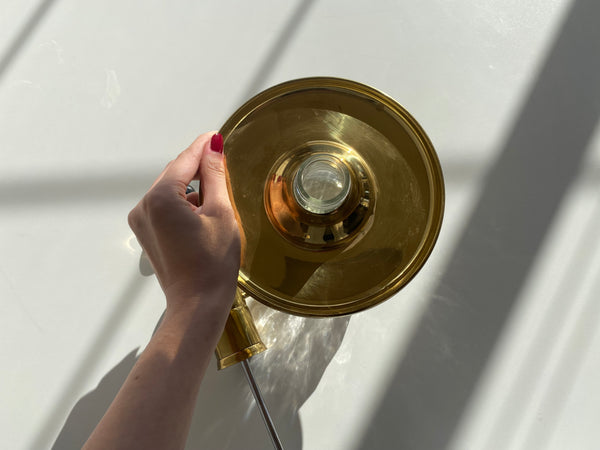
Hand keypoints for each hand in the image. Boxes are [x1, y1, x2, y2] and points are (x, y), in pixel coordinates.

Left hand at [128, 132, 240, 311]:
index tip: (216, 136)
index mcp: (160, 198)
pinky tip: (202, 214)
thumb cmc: (213, 263)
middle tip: (221, 161)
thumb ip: (215, 175)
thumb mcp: (221, 212)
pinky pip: (164, 207)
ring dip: (191, 187)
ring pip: (169, 191)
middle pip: (174, 175)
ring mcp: (141, 221)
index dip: (203, 147)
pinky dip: (182, 204)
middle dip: (197, 168)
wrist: (198, 304)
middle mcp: (143, 206)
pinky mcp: (145, 233)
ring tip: (216, 198)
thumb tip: (213, 147)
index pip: (185, 161)